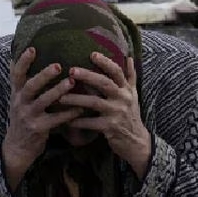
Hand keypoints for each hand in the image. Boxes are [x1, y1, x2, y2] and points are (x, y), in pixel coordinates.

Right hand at [2, 47, 82, 190]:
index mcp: (16, 94)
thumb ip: (25, 85)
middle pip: (30, 86)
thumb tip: (29, 61)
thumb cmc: (23, 119)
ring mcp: (28, 116)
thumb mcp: (19, 101)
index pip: (16, 74)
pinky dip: (68, 113)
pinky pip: (55, 119)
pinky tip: (80, 108)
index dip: (23, 61)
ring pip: (43, 101)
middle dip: (44, 75)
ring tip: (71, 82)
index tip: (32, 48)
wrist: (17, 148)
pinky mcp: (38, 129)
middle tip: (58, 65)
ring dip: (58, 91)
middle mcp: (20, 103)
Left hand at [58, 52, 152, 178]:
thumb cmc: (131, 115)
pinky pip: (91, 123)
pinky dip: (78, 121)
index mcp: (126, 89)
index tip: (92, 54)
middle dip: (88, 76)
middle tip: (71, 70)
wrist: (137, 142)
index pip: (117, 72)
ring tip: (60, 97)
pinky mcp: (110, 128)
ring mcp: (117, 113)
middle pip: (105, 83)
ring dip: (77, 99)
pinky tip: (66, 120)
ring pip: (95, 103)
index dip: (106, 62)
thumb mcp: (133, 94)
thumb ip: (130, 76)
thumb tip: (128, 56)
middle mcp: (123, 99)